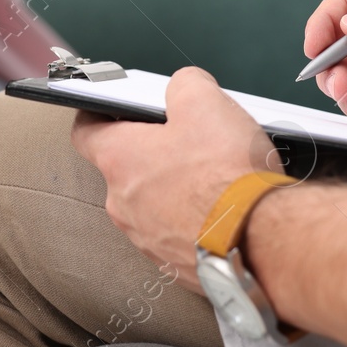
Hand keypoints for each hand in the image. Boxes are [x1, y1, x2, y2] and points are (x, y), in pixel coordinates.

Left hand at [72, 67, 276, 288]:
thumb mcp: (206, 102)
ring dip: (172, 189)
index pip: (85, 132)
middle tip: (186, 140)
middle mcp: (123, 204)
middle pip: (124, 168)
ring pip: (150, 203)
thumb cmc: (228, 177)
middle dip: (151, 152)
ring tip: (211, 177)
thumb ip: (184, 84)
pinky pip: (175, 232)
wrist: (261, 242)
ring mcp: (146, 238)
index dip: (97, 114)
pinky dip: (192, 219)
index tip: (111, 108)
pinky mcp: (173, 262)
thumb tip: (184, 86)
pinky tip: (221, 209)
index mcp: (120, 160)